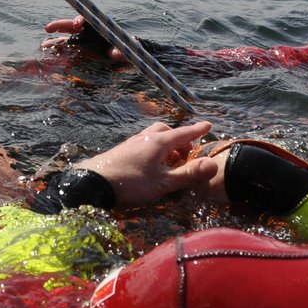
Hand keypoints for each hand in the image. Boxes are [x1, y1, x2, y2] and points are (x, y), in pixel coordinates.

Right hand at [41, 15, 125, 60]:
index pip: (86, 21)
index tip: (77, 24)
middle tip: (48, 29)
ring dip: (55, 42)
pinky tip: (51, 60)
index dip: (80, 20)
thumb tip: (117, 53)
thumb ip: (121, 52)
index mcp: (98, 29)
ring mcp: (85, 45)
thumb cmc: (129, 48)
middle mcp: (89, 35)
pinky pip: (70, 54)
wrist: (130, 55)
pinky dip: (60, 56)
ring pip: (67, 41)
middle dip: (59, 26)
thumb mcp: (126, 49)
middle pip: (71, 27)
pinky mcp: (83, 56)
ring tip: (44, 46)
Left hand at [74, 120, 217, 207]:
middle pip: (166, 131)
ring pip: (152, 136)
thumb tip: (214, 164)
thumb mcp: (163, 182)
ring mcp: (131, 143)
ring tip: (169, 162)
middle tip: (186, 154)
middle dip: (178, 139)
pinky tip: (151, 165)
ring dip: (165, 144)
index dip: (197, 130)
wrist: (93, 182)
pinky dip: (153, 149)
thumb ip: (188, 174)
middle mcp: (144, 138)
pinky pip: (143, 144)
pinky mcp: (122, 151)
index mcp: (158, 142)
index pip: (183, 133)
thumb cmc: (130, 183)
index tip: (208, 125)